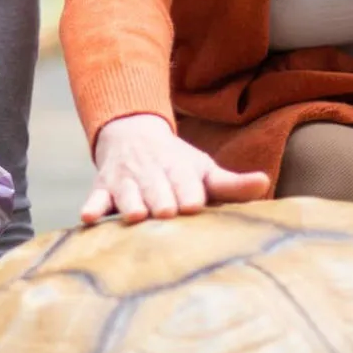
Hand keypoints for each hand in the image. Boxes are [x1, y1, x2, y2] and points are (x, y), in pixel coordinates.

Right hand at [82, 114, 269, 225]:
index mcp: (179, 169)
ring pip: (127, 193)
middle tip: (167, 212)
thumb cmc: (176, 164)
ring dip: (131, 202)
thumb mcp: (203, 170)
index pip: (186, 182)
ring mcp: (126, 181)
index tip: (195, 204)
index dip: (189, 192)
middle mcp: (152, 173)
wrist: (131, 134)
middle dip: (161, 199)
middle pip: (157, 189)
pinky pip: (96, 198)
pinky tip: (89, 218)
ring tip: (136, 215)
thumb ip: (231, 184)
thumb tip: (264, 183)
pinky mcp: (103, 188)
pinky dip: (92, 207)